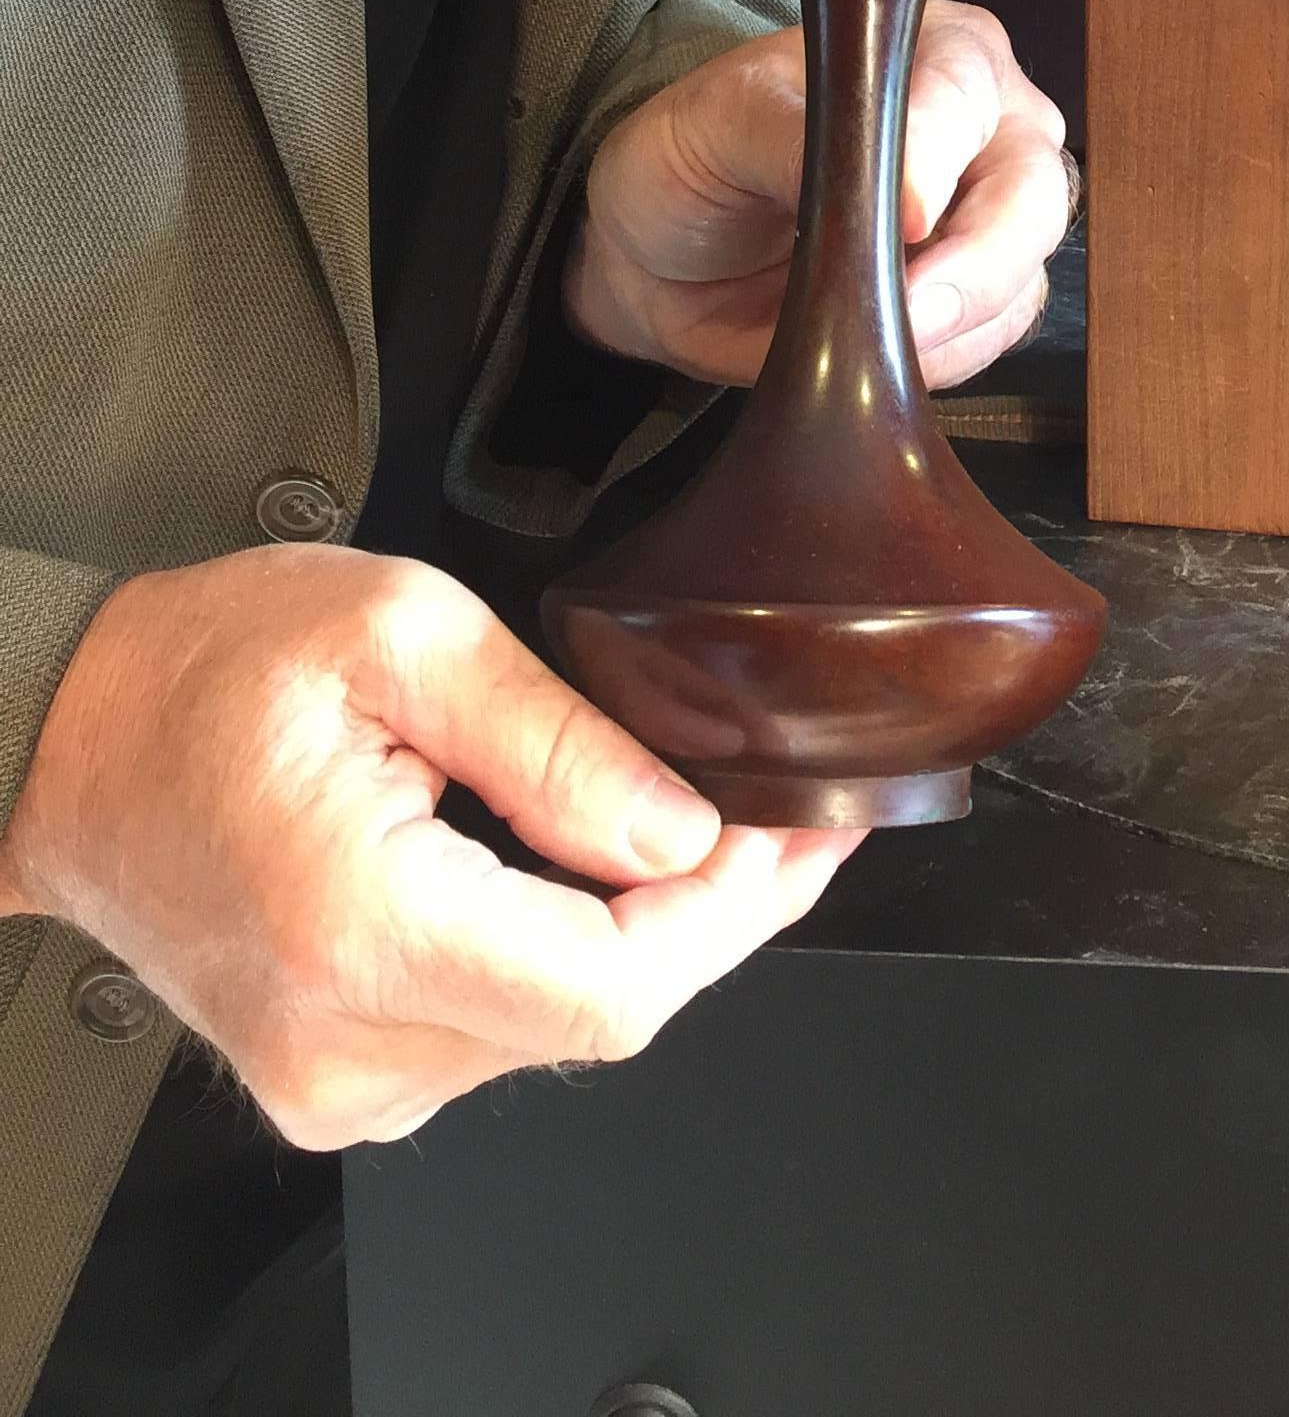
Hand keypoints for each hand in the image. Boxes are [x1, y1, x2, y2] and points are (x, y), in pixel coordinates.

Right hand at [0, 548, 853, 1146]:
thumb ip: (553, 736)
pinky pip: (500, 1032)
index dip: (731, 913)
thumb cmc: (206, 670)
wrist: (67, 741)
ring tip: (716, 829)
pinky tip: (612, 874)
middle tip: (793, 820)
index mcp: (361, 930)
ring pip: (559, 1033)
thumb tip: (679, 828)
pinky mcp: (340, 1077)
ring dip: (652, 936)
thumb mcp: (401, 629)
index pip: (610, 989)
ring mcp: (338, 1080)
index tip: (795, 829)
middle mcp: (348, 1041)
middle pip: (602, 1020)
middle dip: (717, 915)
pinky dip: (574, 954)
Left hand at [568, 2, 1068, 392]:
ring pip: (1022, 277)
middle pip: (1031, 195)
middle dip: (976, 266)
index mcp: (937, 52)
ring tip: (865, 329)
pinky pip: (993, 339)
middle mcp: (985, 129)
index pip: (967, 97)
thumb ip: (800, 137)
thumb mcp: (723, 122)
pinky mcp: (972, 301)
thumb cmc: (697, 158)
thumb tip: (902, 195)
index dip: (941, 162)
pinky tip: (881, 346)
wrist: (656, 252)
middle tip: (908, 309)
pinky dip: (947, 358)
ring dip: (955, 324)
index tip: (903, 222)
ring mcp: (987, 219)